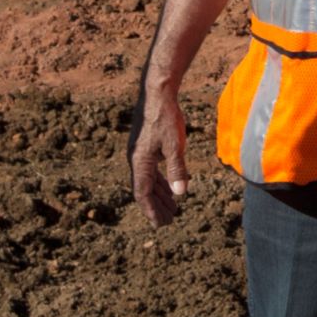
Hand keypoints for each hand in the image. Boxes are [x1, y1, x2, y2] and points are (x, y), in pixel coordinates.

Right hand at [128, 92, 190, 226]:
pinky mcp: (144, 146)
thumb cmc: (166, 117)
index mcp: (140, 162)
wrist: (157, 92)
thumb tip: (180, 194)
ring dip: (159, 195)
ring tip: (172, 208)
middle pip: (145, 190)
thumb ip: (177, 169)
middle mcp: (135, 160)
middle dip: (157, 206)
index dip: (151, 211)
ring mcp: (139, 153)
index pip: (143, 194)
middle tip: (169, 221)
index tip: (160, 225)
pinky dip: (160, 181)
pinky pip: (151, 170)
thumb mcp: (175, 144)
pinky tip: (170, 186)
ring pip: (148, 180)